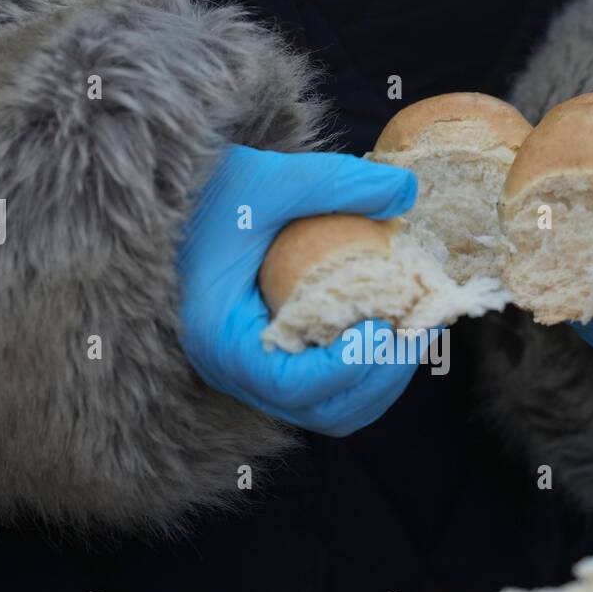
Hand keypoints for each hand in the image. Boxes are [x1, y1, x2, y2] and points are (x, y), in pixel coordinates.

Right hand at [177, 144, 418, 435]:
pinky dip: (365, 371)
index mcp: (220, 339)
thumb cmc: (211, 191)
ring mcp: (254, 376)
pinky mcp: (274, 367)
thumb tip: (408, 190)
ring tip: (414, 331)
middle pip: (322, 412)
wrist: (173, 205)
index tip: (387, 323)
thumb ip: (337, 183)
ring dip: (380, 381)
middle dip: (380, 378)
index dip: (349, 367)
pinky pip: (328, 390)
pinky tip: (392, 326)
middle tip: (420, 330)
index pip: (292, 386)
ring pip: (331, 410)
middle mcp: (233, 372)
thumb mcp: (271, 179)